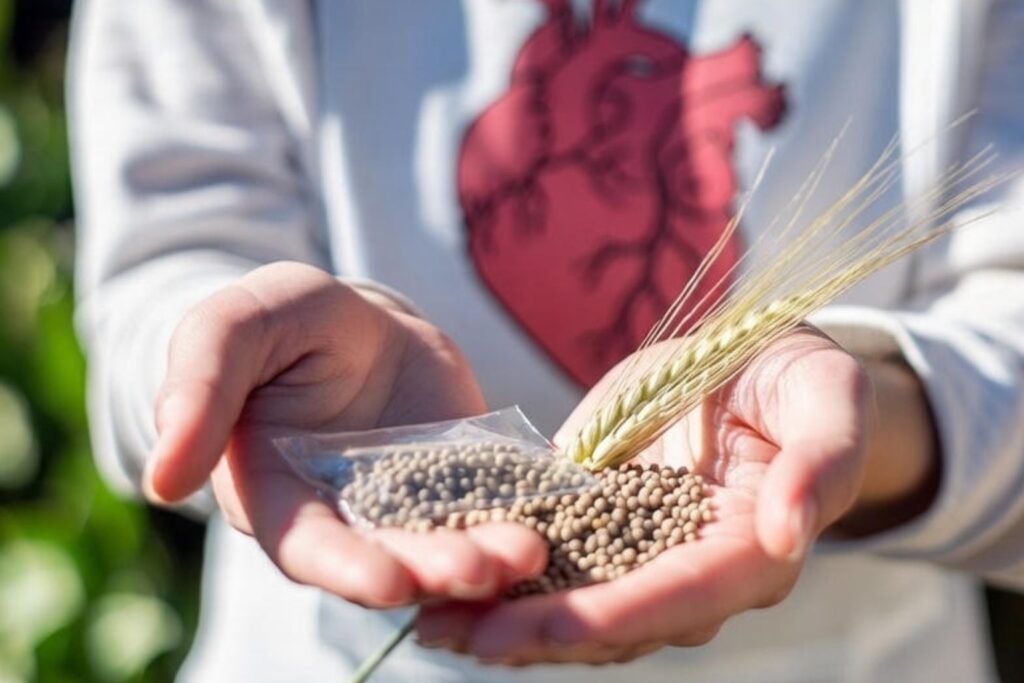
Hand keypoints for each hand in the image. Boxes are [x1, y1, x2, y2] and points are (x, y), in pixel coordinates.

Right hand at [145, 262, 546, 607]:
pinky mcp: (463, 487)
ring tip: (529, 553)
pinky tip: (553, 523)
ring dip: (487, 558)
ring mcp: (410, 509)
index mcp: (278, 496)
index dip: (346, 568)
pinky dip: (518, 522)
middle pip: (390, 561)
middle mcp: (346, 520)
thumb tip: (160, 479)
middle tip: (484, 572)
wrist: (358, 321)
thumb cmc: (283, 321)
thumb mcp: (235, 327)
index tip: (389, 582)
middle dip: (434, 571)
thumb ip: (197, 388)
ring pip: (446, 546)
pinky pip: (491, 513)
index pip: (307, 546)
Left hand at [416, 328, 872, 663]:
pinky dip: (496, 567)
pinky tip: (439, 567)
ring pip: (569, 602)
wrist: (755, 362)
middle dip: (536, 633)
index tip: (553, 630)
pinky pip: (546, 553)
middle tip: (457, 637)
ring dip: (501, 617)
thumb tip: (787, 533)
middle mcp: (687, 570)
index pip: (682, 597)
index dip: (618, 616)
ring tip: (429, 622)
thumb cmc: (801, 380)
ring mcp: (636, 548)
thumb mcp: (829, 400)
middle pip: (612, 619)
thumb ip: (821, 463)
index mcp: (748, 554)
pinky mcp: (596, 515)